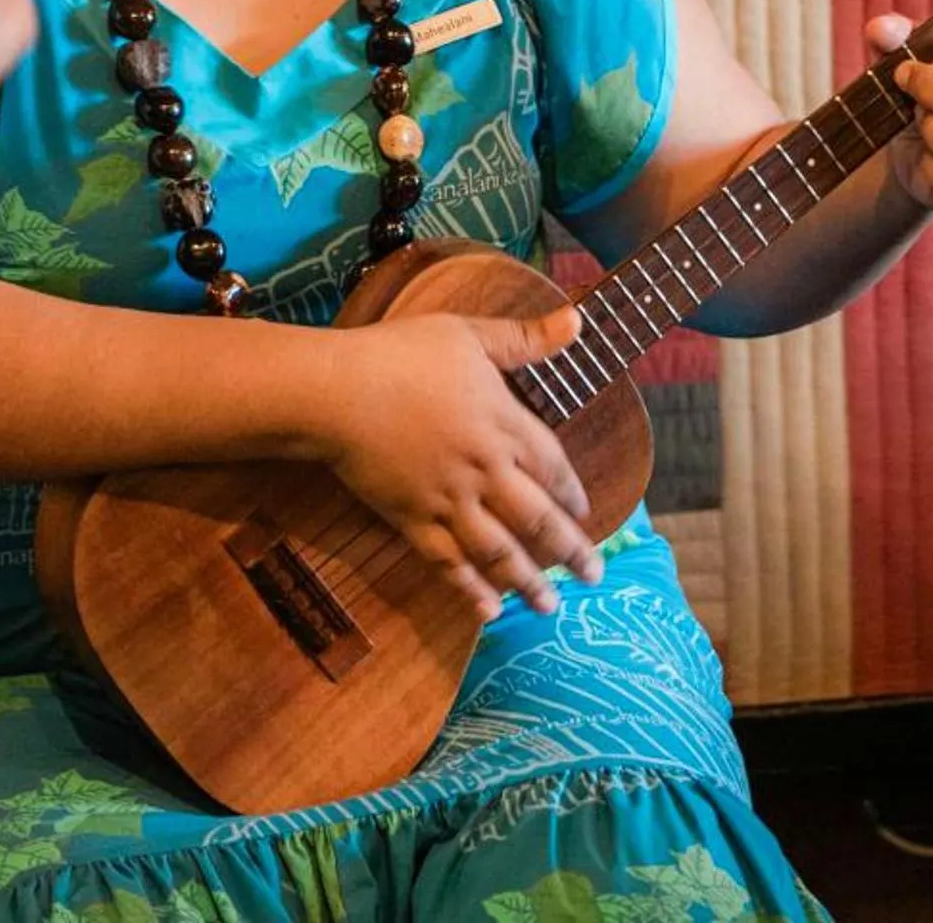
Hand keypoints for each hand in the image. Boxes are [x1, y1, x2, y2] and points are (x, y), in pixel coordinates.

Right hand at [318, 309, 603, 620]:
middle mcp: (483, 469)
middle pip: (536, 518)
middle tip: (595, 577)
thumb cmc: (401, 354)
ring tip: (550, 608)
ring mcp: (447, 500)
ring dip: (528, 581)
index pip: (552, 466)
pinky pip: (447, 562)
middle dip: (570, 551)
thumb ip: (526, 337)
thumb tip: (579, 321)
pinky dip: (469, 589)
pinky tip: (488, 611)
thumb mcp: (469, 333)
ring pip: (498, 551)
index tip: (588, 514)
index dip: (572, 493)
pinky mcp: (411, 520)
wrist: (336, 393)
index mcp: (503, 423)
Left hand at [865, 13, 932, 214]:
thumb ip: (899, 36)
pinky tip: (925, 151)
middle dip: (931, 90)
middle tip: (909, 84)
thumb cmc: (932, 89)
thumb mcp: (916, 55)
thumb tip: (881, 29)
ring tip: (922, 120)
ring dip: (932, 129)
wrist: (920, 146)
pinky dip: (928, 164)